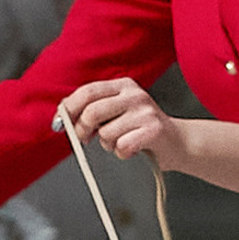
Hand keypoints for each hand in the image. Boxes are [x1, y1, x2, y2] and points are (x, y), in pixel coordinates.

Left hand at [60, 77, 185, 173]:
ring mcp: (146, 112)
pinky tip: (133, 150)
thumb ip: (95, 109)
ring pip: (106, 133)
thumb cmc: (142, 130)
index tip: (60, 122)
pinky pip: (122, 146)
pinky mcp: (154, 130)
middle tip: (86, 140)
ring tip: (121, 142)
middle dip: (82, 130)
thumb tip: (62, 116)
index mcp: (123, 85)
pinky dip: (123, 154)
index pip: (87, 91)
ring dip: (108, 145)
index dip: (69, 107)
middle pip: (92, 112)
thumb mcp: (119, 111)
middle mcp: (135, 94)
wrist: (179, 143)